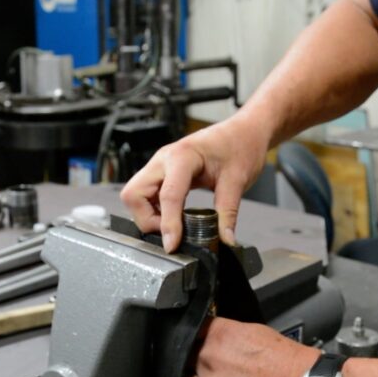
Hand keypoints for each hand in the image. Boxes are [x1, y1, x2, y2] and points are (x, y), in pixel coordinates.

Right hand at [120, 117, 268, 251]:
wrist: (243, 131)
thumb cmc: (240, 146)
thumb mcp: (238, 180)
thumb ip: (228, 212)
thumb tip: (225, 239)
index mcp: (183, 156)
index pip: (167, 195)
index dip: (167, 224)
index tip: (172, 245)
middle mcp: (164, 159)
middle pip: (134, 195)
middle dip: (147, 219)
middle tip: (172, 232)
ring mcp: (160, 165)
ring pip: (135, 196)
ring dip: (148, 216)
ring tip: (174, 225)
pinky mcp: (161, 172)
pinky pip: (145, 195)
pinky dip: (153, 210)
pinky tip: (173, 216)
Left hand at [179, 317, 320, 376]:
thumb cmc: (292, 363)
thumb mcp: (259, 333)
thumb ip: (232, 336)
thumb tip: (224, 341)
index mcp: (221, 336)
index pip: (193, 333)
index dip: (192, 340)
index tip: (192, 346)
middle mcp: (209, 361)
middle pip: (184, 361)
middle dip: (191, 366)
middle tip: (199, 371)